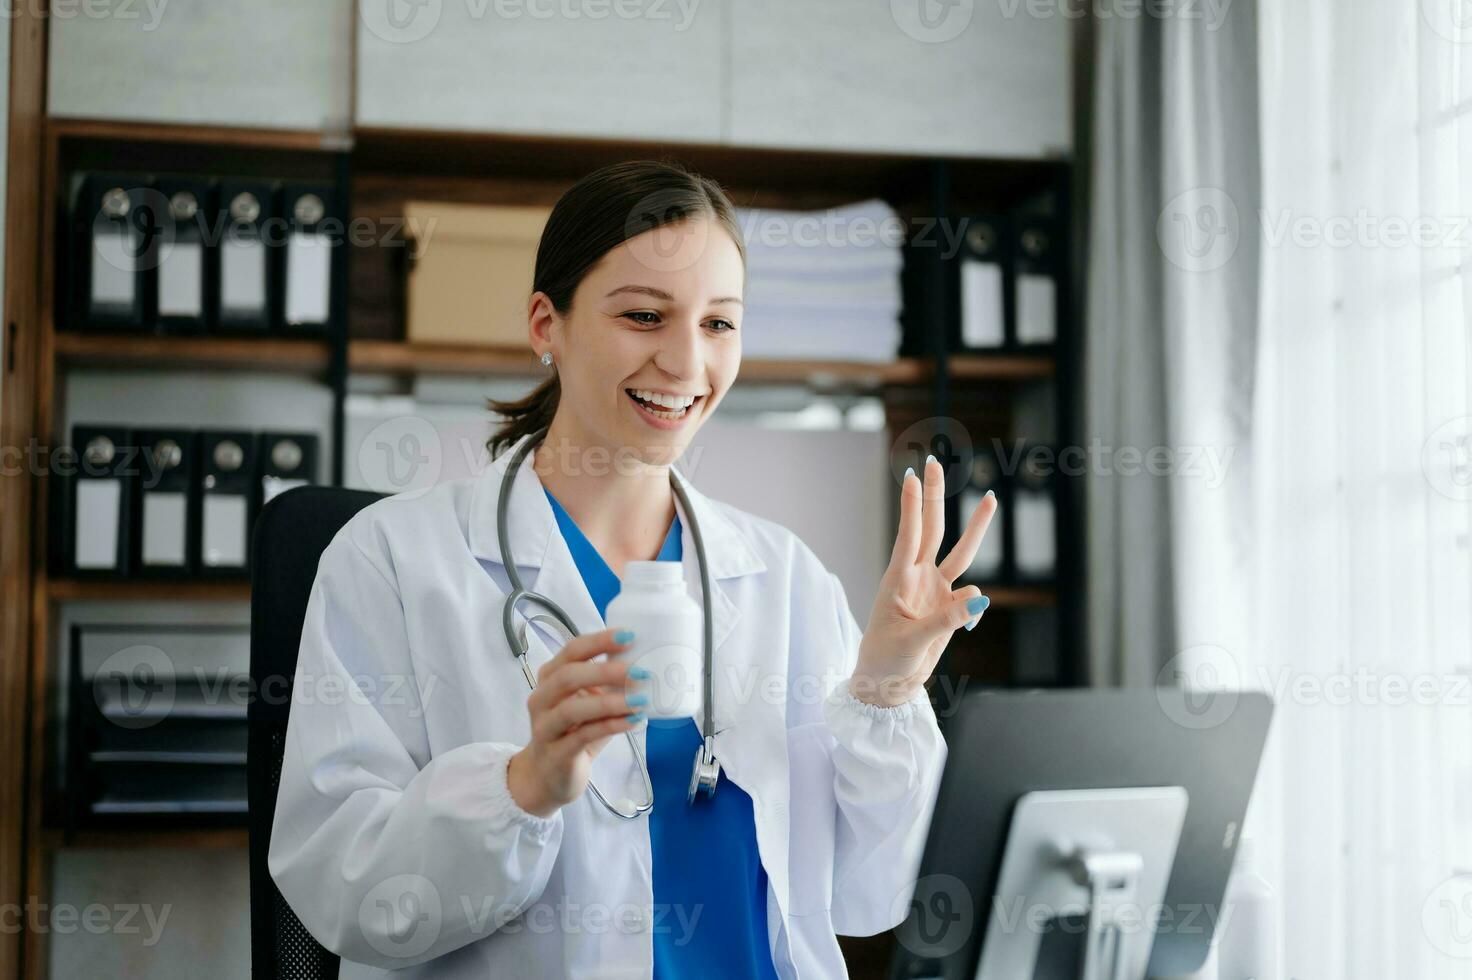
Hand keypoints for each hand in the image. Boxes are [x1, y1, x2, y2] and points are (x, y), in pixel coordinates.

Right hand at [506, 627, 645, 816]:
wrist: (549, 776)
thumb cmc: (574, 731)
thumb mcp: (590, 701)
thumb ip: (609, 684)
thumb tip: (648, 663)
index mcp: (550, 678)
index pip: (571, 651)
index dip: (599, 641)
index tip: (629, 636)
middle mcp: (541, 699)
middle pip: (567, 676)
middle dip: (605, 671)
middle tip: (640, 672)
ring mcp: (545, 728)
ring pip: (572, 710)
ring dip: (610, 702)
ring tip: (641, 700)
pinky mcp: (555, 754)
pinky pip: (582, 737)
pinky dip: (610, 726)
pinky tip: (633, 721)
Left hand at [851, 455, 998, 707]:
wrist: (887, 686)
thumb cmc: (885, 661)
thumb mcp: (913, 642)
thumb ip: (946, 620)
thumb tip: (979, 598)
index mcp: (898, 581)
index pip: (908, 535)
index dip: (912, 506)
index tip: (913, 475)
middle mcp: (917, 578)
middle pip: (932, 529)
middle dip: (934, 496)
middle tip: (935, 463)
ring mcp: (934, 591)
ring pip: (959, 553)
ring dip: (974, 528)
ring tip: (990, 499)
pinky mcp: (949, 607)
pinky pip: (972, 597)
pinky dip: (975, 606)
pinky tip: (967, 624)